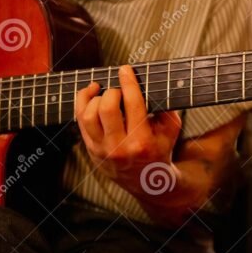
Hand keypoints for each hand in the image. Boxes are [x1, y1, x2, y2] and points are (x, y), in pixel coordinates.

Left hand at [74, 65, 182, 210]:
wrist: (148, 182)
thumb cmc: (160, 151)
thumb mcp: (171, 130)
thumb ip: (165, 107)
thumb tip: (149, 82)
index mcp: (143, 141)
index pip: (133, 103)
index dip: (128, 82)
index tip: (125, 69)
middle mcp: (120, 147)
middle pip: (107, 108)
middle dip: (112, 91)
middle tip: (118, 90)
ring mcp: (102, 151)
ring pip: (87, 115)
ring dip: (94, 98)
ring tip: (103, 92)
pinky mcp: (91, 151)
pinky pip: (80, 123)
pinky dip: (83, 105)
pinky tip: (91, 96)